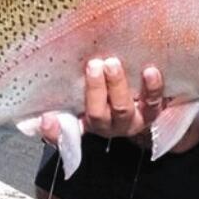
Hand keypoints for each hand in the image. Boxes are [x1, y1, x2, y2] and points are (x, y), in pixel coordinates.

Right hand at [39, 57, 163, 142]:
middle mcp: (106, 124)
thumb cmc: (114, 88)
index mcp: (86, 119)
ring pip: (122, 109)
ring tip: (113, 64)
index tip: (47, 118)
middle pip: (96, 114)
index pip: (63, 134)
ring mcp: (130, 121)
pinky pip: (152, 103)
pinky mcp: (152, 114)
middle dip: (94, 89)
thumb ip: (76, 82)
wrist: (151, 98)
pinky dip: (151, 87)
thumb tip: (56, 70)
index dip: (53, 131)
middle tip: (93, 65)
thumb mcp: (92, 87)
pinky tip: (149, 72)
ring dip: (116, 86)